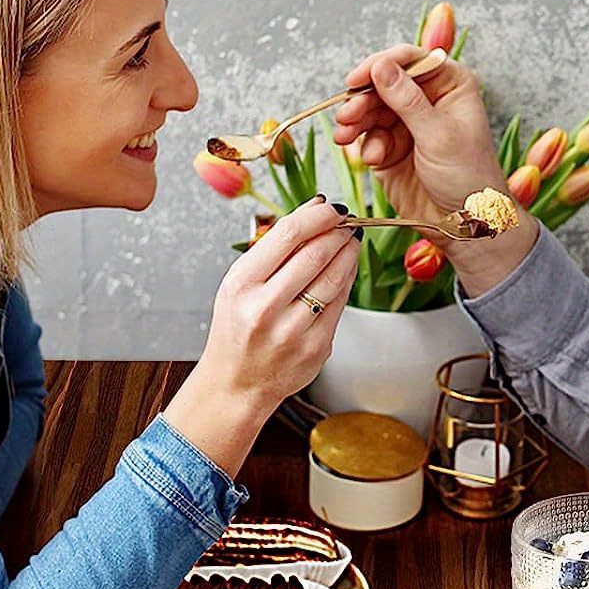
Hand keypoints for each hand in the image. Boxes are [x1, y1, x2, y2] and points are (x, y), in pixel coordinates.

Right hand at [163, 197, 359, 473]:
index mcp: (241, 285)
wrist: (238, 382)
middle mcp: (265, 308)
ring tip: (350, 240)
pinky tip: (346, 269)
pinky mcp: (316, 348)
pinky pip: (340, 304)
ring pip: (334, 278)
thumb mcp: (240, 284)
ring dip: (348, 253)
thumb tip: (315, 208)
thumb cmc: (238, 327)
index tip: (330, 207)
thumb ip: (274, 249)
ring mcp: (293, 331)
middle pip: (315, 254)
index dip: (317, 216)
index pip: (287, 235)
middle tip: (347, 221)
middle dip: (338, 231)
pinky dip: (347, 280)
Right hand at [332, 46, 538, 293]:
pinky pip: (369, 137)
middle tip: (347, 116)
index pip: (410, 60)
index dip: (381, 65)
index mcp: (449, 85)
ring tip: (346, 137)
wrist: (465, 224)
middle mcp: (427, 99)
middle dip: (362, 99)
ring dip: (357, 122)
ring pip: (371, 110)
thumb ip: (406, 100)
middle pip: (383, 84)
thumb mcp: (439, 135)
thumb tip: (381, 66)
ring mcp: (408, 124)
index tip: (357, 78)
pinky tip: (374, 159)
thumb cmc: (469, 177)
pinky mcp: (392, 148)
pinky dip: (366, 146)